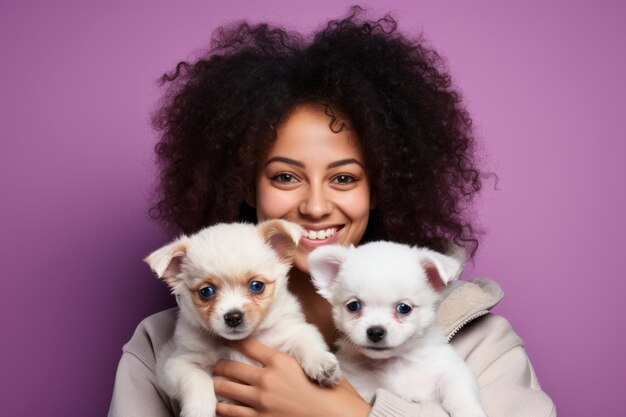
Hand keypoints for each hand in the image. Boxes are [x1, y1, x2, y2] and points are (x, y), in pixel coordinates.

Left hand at [212, 339, 370, 416]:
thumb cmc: (334, 396)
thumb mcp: (315, 370)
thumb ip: (298, 362)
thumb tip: (292, 359)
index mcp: (281, 362)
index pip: (248, 346)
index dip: (236, 342)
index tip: (230, 342)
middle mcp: (266, 379)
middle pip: (230, 367)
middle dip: (220, 365)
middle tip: (218, 366)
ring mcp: (260, 402)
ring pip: (225, 390)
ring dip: (219, 386)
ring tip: (217, 384)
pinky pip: (230, 413)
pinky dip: (223, 408)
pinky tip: (222, 406)